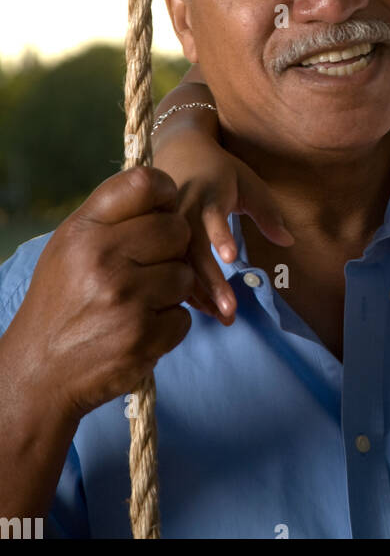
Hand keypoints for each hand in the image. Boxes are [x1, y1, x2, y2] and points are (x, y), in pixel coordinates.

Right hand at [7, 167, 194, 422]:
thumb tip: (164, 190)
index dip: (165, 192)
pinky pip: (183, 318)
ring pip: (185, 276)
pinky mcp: (143, 338)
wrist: (38, 372)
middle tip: (147, 267)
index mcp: (83, 231)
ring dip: (170, 291)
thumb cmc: (60, 302)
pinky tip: (138, 330)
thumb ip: (111, 216)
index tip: (165, 207)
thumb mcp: (69, 247)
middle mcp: (103, 260)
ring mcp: (125, 300)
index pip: (144, 183)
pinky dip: (167, 327)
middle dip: (171, 249)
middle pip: (177, 230)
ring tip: (138, 302)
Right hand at [157, 135, 293, 323]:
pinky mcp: (157, 240)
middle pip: (193, 250)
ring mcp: (167, 228)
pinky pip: (169, 269)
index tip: (230, 257)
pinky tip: (206, 310)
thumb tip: (289, 241)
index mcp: (208, 194)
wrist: (178, 152)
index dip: (220, 235)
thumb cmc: (220, 172)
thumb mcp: (247, 182)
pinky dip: (187, 290)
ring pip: (179, 265)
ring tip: (224, 317)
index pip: (213, 216)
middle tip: (230, 310)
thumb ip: (267, 212)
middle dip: (210, 280)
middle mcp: (183, 212)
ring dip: (200, 293)